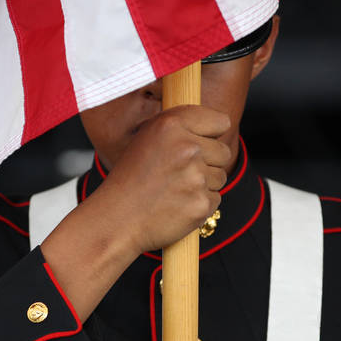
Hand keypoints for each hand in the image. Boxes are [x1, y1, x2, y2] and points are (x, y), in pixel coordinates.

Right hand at [95, 106, 231, 252]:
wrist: (116, 219)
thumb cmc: (130, 178)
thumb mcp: (148, 137)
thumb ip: (181, 127)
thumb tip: (217, 124)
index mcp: (172, 124)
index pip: (221, 121)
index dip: (211, 133)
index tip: (199, 142)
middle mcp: (187, 148)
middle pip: (224, 151)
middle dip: (208, 161)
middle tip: (179, 172)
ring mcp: (196, 177)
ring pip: (220, 176)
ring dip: (204, 184)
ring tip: (174, 189)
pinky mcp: (201, 204)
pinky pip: (215, 199)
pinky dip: (200, 203)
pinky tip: (177, 205)